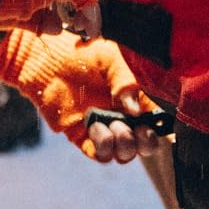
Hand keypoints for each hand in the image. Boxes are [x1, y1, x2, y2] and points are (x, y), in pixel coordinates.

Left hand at [0, 29, 162, 162]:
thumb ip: (126, 83)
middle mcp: (121, 117)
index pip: (155, 121)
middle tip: (137, 131)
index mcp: (134, 98)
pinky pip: (99, 154)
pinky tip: (94, 126)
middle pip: (143, 145)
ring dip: (123, 146)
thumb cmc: (81, 53)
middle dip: (145, 143)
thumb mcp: (111, 60)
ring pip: (123, 154)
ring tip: (113, 126)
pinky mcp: (81, 136)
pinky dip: (102, 146)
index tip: (156, 126)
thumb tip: (137, 112)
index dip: (161, 130)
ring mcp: (102, 128)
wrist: (47, 59)